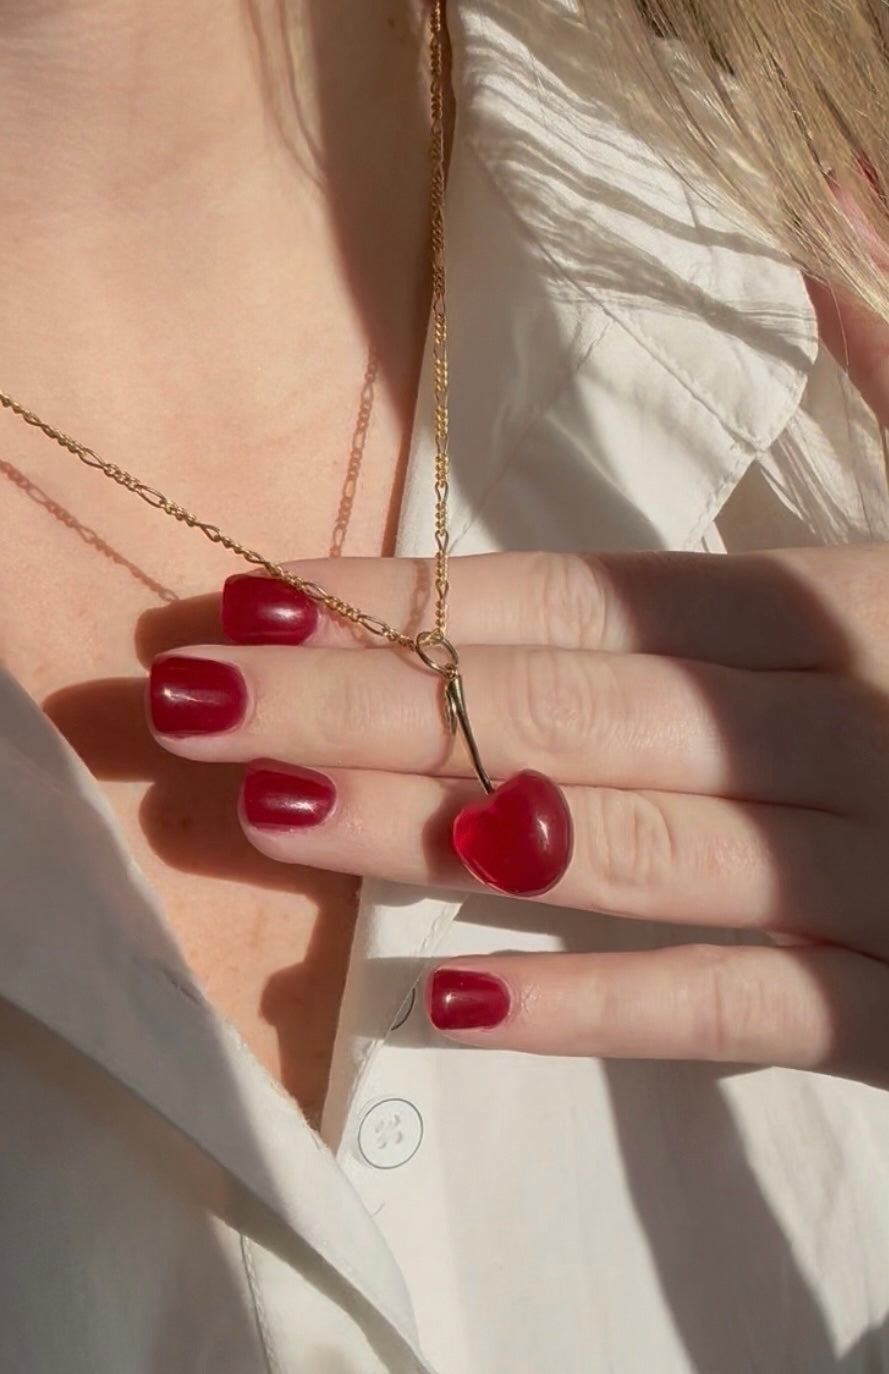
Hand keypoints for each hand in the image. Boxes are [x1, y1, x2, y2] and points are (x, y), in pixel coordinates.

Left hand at [148, 545, 888, 1086]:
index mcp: (844, 598)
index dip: (422, 593)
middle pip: (569, 709)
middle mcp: (846, 720)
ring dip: (431, 838)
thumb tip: (833, 202)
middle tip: (197, 700)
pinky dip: (597, 1014)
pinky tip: (444, 1006)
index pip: (590, 589)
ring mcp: (877, 869)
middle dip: (369, 703)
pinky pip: (735, 1010)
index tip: (270, 593)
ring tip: (267, 819)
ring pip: (621, 851)